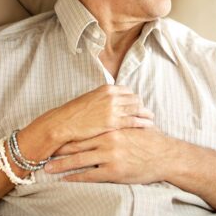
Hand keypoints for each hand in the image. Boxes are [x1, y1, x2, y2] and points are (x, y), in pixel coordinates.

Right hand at [22, 85, 153, 159]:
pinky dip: (143, 122)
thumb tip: (111, 102)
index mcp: (106, 89)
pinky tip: (149, 126)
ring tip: (151, 118)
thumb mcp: (90, 100)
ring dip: (146, 114)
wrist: (63, 123)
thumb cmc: (74, 114)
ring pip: (137, 109)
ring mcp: (113, 109)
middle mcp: (112, 96)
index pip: (128, 91)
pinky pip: (134, 121)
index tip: (137, 104)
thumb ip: (103, 99)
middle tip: (146, 112)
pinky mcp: (113, 122)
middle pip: (135, 99)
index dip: (134, 98)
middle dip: (141, 106)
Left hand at [44, 128, 172, 183]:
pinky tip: (65, 179)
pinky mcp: (113, 171)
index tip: (53, 137)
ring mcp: (109, 156)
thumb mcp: (133, 124)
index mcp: (110, 128)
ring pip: (78, 160)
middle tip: (42, 152)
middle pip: (76, 144)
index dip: (67, 134)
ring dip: (61, 165)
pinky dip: (75, 178)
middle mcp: (106, 140)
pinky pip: (89, 175)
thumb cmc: (150, 140)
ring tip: (47, 168)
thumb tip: (110, 112)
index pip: (83, 131)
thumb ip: (119, 119)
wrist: (164, 155)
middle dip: (58, 149)